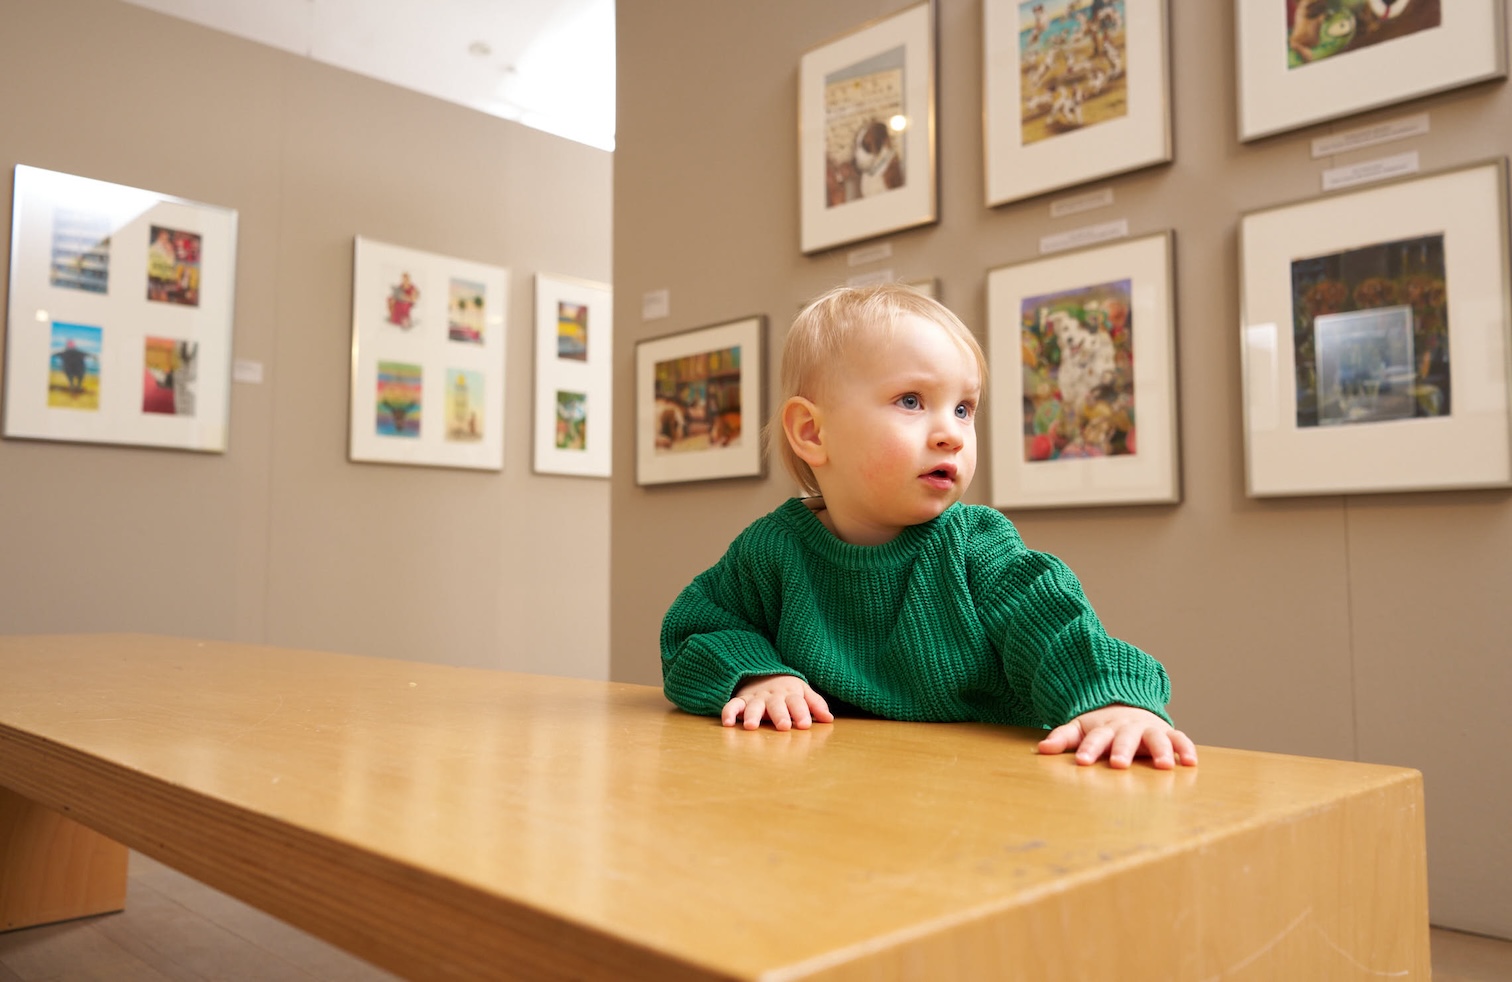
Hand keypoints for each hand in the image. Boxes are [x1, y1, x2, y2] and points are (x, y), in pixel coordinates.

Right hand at [722, 674, 833, 730]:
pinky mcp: (741, 700)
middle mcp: (773, 695)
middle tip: (783, 726)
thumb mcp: (803, 692)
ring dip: (753, 715)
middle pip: (777, 704)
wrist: (763, 672)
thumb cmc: (787, 689)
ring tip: (751, 727)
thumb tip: (829, 719)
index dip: (801, 713)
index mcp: (790, 693)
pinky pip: (733, 705)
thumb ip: (816, 704)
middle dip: (780, 715)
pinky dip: (729, 712)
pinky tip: (728, 723)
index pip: (797, 702)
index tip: (805, 724)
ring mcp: (756, 698)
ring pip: (754, 706)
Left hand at [1037, 704, 1197, 769]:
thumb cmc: (1102, 726)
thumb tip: (1041, 749)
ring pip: (1155, 738)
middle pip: (1124, 738)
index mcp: (1104, 728)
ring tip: (1163, 766)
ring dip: (1160, 751)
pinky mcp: (1167, 733)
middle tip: (1119, 765)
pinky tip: (1190, 762)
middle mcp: (1127, 728)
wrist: (1128, 706)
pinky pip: (1179, 739)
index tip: (1081, 761)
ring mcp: (1148, 730)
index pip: (1094, 738)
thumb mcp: (1080, 728)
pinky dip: (1185, 748)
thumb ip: (1063, 738)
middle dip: (1122, 750)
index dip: (1088, 749)